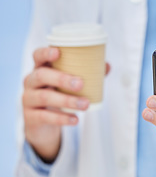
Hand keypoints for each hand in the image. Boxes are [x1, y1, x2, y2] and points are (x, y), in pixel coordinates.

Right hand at [22, 47, 110, 162]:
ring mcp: (28, 99)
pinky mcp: (30, 117)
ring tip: (85, 104)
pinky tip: (75, 120)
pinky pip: (45, 117)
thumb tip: (107, 65)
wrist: (42, 124)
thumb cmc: (59, 95)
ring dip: (67, 101)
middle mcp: (31, 82)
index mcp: (41, 69)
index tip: (57, 52)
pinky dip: (62, 118)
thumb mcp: (69, 85)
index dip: (45, 53)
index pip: (38, 56)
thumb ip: (88, 74)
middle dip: (61, 78)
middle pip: (41, 75)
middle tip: (81, 84)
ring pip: (44, 97)